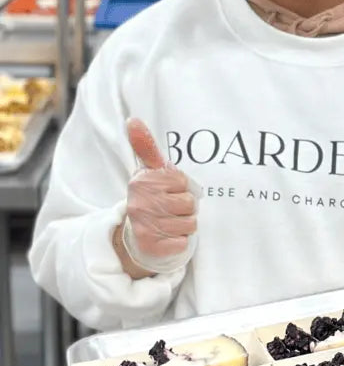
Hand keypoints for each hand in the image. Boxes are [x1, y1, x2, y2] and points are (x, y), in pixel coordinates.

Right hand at [116, 119, 196, 277]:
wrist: (135, 234)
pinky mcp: (150, 246)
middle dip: (186, 208)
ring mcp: (143, 225)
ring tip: (171, 222)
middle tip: (172, 209)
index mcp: (142, 183)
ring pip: (189, 224)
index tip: (169, 190)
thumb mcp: (149, 172)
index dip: (182, 187)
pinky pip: (183, 242)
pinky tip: (168, 237)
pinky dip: (180, 241)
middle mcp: (139, 203)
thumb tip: (132, 119)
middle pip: (189, 204)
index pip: (183, 182)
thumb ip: (146, 147)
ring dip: (185, 225)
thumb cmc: (151, 197)